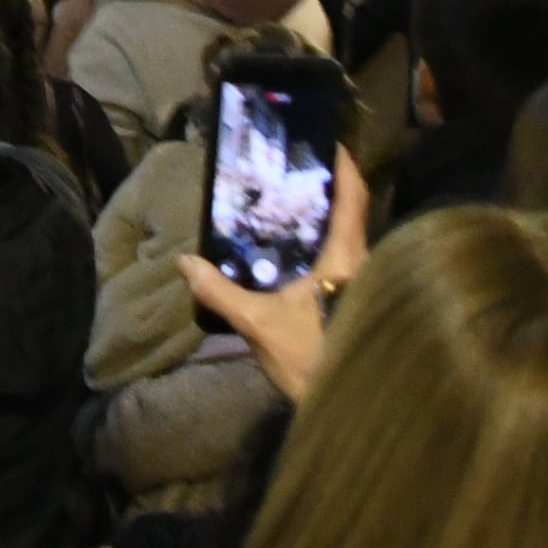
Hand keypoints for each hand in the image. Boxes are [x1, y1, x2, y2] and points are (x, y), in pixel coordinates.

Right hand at [173, 149, 370, 403]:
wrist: (351, 407)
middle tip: (289, 173)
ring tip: (284, 209)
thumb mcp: (260, 324)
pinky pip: (339, 263)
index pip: (352, 196)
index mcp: (347, 256)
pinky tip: (290, 256)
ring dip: (319, 224)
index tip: (326, 141)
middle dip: (322, 193)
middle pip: (348, 214)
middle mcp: (361, 263)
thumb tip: (186, 262)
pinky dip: (318, 250)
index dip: (343, 165)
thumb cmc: (313, 357)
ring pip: (344, 240)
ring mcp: (361, 285)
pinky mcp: (355, 305)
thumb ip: (222, 292)